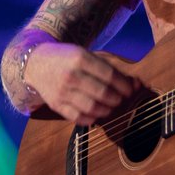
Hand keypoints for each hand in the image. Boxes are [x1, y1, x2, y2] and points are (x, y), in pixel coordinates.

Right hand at [26, 42, 141, 125]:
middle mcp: (70, 75)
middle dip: (117, 99)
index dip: (124, 85)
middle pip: (103, 93)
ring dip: (107, 110)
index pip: (109, 76)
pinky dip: (92, 119)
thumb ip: (112, 68)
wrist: (36, 63)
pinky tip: (96, 113)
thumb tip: (138, 84)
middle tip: (120, 99)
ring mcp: (62, 92)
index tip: (130, 90)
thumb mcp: (88, 56)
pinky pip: (78, 118)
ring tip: (110, 106)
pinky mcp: (56, 105)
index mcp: (80, 58)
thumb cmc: (68, 58)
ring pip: (92, 108)